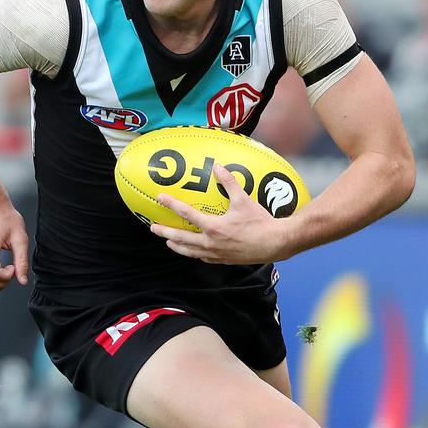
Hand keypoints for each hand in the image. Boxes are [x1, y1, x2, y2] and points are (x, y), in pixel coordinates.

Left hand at [150, 164, 289, 263]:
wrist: (274, 243)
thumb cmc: (260, 222)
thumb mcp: (244, 199)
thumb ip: (229, 182)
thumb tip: (218, 166)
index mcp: (213, 227)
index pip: (186, 214)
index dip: (171, 204)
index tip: (159, 198)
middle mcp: (210, 242)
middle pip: (181, 238)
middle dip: (165, 232)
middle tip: (153, 227)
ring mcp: (215, 254)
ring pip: (189, 251)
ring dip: (177, 246)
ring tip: (168, 241)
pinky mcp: (222, 260)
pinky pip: (203, 257)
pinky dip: (194, 253)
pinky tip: (192, 250)